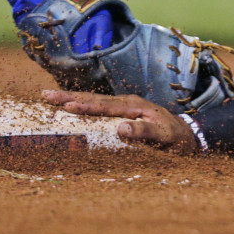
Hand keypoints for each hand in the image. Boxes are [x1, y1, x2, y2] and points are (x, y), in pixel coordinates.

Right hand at [42, 89, 198, 152]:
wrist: (188, 135)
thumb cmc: (176, 138)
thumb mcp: (164, 137)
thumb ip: (144, 133)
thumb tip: (120, 128)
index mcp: (136, 107)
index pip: (106, 106)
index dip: (86, 106)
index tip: (66, 106)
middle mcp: (128, 103)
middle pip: (95, 98)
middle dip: (70, 97)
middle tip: (45, 95)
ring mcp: (125, 106)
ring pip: (95, 101)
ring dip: (72, 99)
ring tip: (50, 97)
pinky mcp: (123, 112)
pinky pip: (99, 107)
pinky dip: (83, 105)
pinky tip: (70, 106)